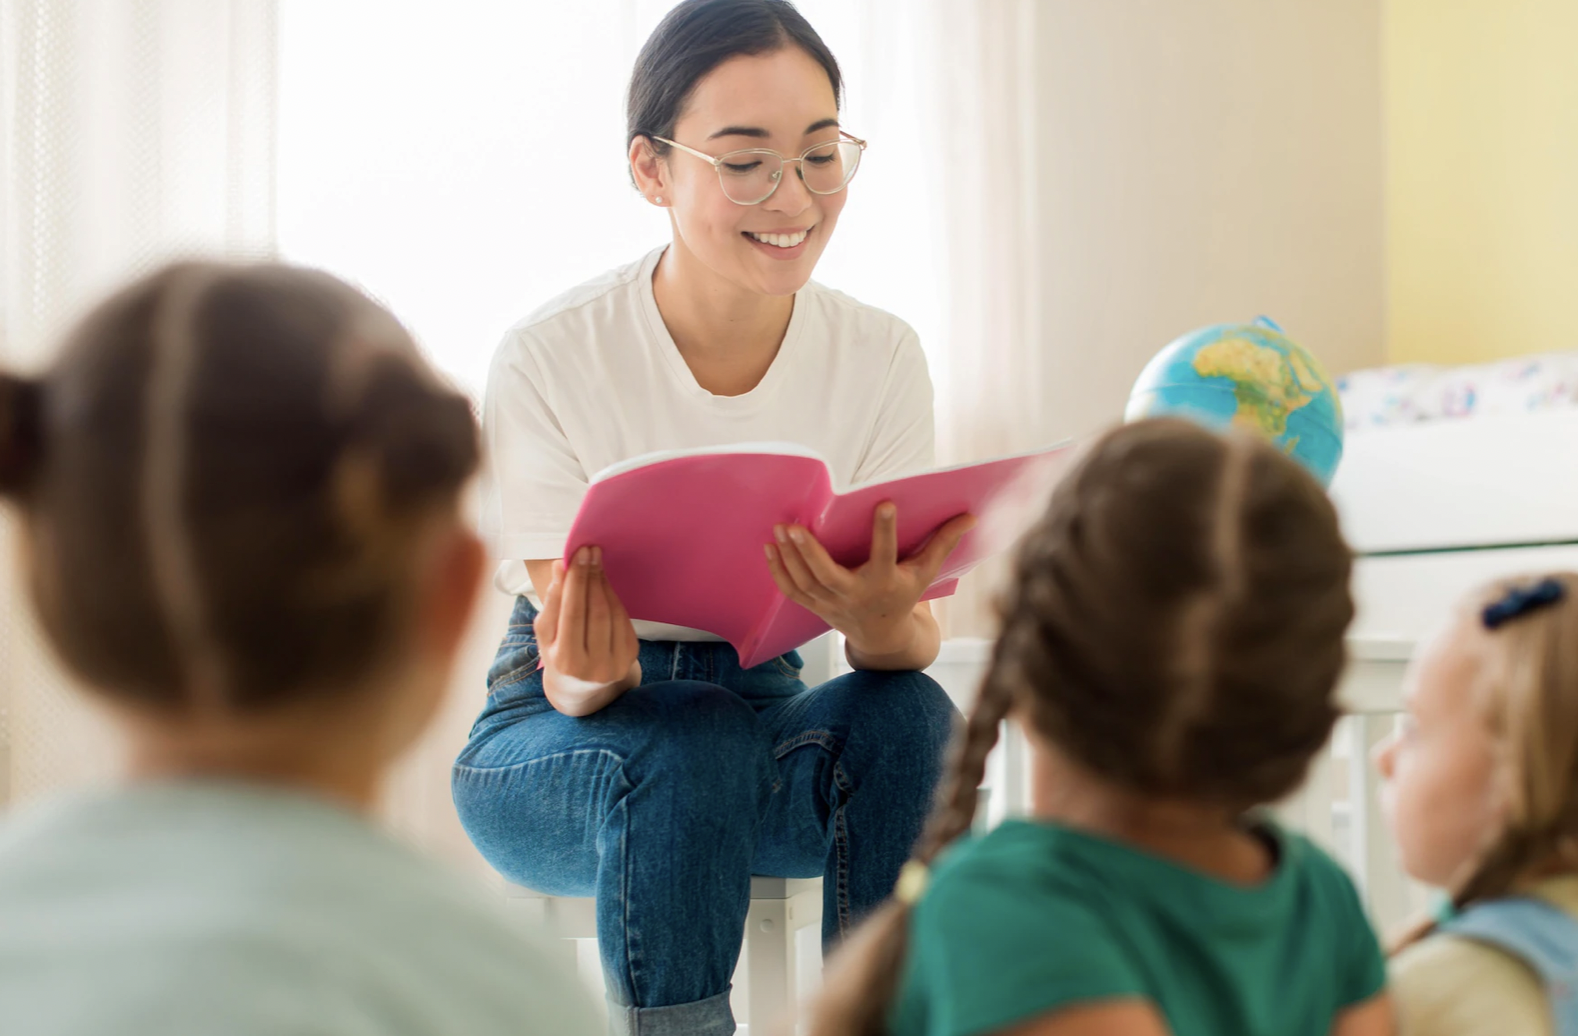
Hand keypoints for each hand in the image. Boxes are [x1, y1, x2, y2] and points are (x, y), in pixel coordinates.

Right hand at [535, 546, 640, 714]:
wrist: (581, 687)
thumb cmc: (557, 653)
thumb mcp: (546, 633)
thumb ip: (552, 601)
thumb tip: (561, 567)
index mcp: (566, 662)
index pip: (572, 613)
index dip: (576, 581)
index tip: (578, 554)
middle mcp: (593, 667)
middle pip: (594, 611)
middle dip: (592, 577)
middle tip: (590, 551)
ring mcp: (615, 663)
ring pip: (611, 613)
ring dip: (604, 583)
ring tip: (595, 563)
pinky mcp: (630, 656)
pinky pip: (622, 619)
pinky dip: (613, 598)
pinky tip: (605, 583)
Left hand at [764, 504, 975, 657]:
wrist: (881, 635)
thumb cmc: (904, 594)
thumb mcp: (925, 572)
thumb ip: (943, 543)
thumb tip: (970, 515)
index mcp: (885, 582)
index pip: (885, 554)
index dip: (885, 530)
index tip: (883, 502)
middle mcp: (855, 595)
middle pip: (828, 575)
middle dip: (809, 552)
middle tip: (794, 525)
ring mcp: (831, 604)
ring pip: (805, 582)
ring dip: (789, 557)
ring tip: (780, 527)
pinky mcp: (815, 607)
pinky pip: (792, 591)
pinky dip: (778, 571)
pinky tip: (770, 547)